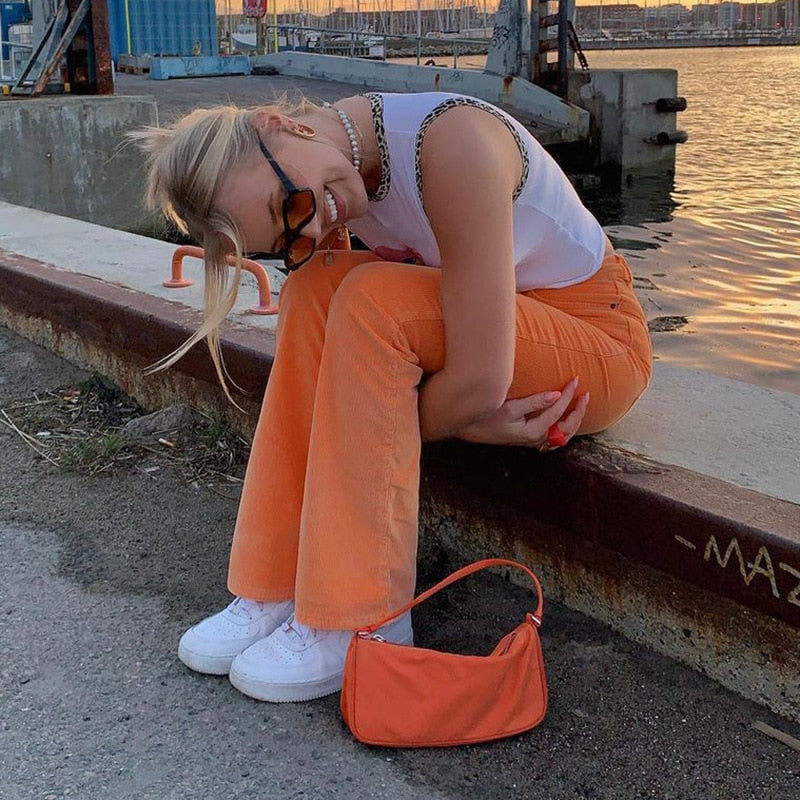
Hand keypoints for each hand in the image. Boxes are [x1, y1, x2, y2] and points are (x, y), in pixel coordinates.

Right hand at [455, 377, 588, 449]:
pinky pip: (554, 437)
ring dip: (574, 420)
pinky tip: (564, 419)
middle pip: (566, 428)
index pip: (557, 411)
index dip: (568, 395)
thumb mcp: (509, 408)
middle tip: (585, 393)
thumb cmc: (486, 417)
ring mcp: (533, 441)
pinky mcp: (528, 439)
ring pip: (562, 435)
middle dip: (578, 411)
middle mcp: (536, 439)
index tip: (574, 379)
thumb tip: (555, 395)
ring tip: (580, 405)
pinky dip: (563, 428)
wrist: (469, 429)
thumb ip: (534, 402)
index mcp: (533, 432)